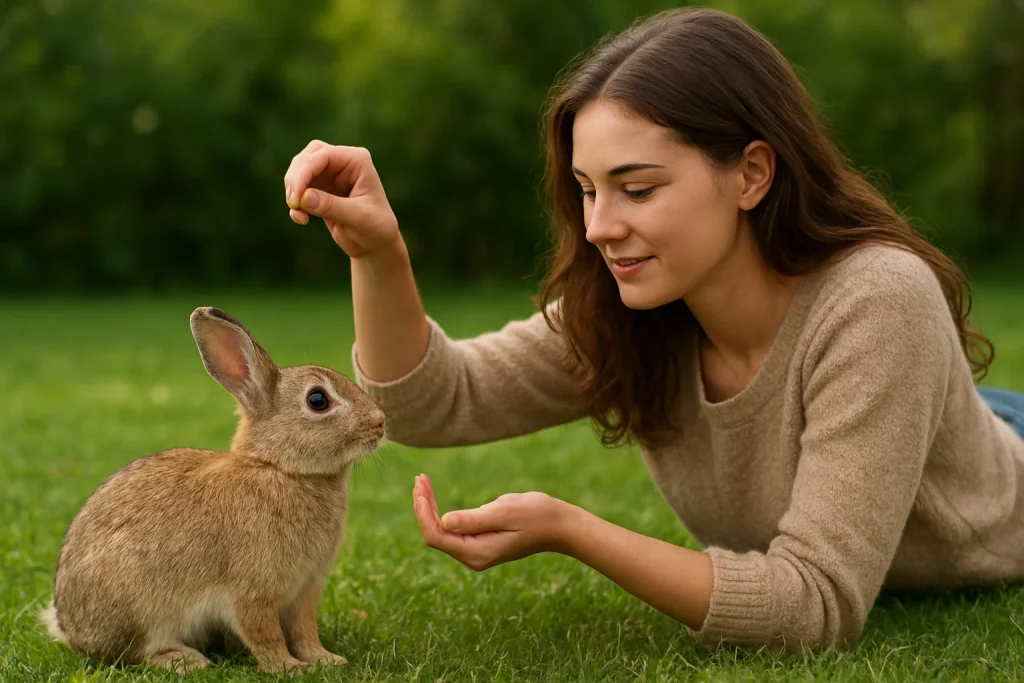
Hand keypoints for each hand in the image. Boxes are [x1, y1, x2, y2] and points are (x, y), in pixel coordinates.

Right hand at [284, 140, 400, 257]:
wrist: (376, 243)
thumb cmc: (376, 228)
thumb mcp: (359, 218)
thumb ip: (332, 206)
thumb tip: (304, 198)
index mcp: (357, 160)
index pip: (323, 155)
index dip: (304, 172)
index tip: (296, 198)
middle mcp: (343, 162)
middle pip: (307, 157)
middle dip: (296, 179)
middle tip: (293, 204)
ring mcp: (330, 174)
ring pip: (299, 171)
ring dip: (293, 192)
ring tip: (300, 216)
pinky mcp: (320, 188)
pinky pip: (299, 188)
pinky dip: (295, 203)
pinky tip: (302, 220)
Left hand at [412, 474, 573, 570]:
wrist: (558, 525)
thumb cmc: (536, 516)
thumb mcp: (505, 512)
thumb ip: (474, 519)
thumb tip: (444, 522)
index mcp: (478, 552)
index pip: (437, 537)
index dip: (424, 514)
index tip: (420, 489)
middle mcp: (473, 556)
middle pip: (435, 534)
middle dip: (423, 506)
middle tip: (419, 478)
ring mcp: (475, 550)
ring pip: (440, 530)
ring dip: (429, 506)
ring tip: (422, 481)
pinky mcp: (478, 541)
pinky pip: (451, 528)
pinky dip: (439, 509)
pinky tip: (431, 494)